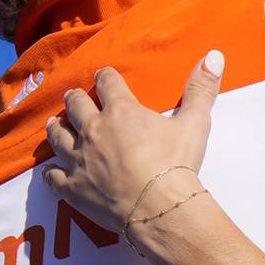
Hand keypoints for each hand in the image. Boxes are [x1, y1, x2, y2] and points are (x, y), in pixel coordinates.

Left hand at [42, 51, 223, 230]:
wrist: (158, 208)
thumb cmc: (176, 164)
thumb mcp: (194, 122)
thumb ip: (201, 88)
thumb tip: (214, 55)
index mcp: (121, 111)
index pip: (108, 83)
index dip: (105, 77)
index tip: (102, 75)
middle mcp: (93, 130)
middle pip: (76, 106)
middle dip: (75, 99)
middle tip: (73, 96)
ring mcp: (79, 160)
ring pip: (58, 137)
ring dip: (55, 128)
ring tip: (54, 124)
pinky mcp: (73, 188)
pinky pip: (53, 176)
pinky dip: (51, 172)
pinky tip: (51, 170)